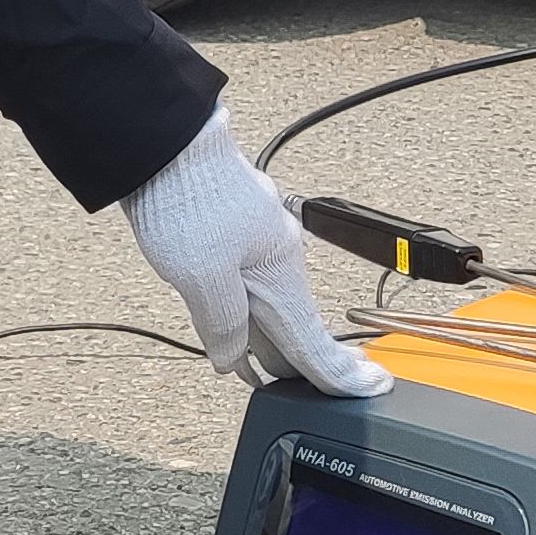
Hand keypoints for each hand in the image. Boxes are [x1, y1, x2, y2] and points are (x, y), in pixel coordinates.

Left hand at [121, 109, 388, 397]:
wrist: (164, 143)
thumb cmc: (185, 200)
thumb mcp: (202, 280)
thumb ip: (223, 326)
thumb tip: (233, 359)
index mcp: (280, 273)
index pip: (313, 341)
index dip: (340, 376)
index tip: (371, 389)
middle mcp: (278, 254)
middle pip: (293, 323)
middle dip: (299, 361)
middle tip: (320, 391)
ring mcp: (257, 236)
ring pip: (269, 299)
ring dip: (268, 336)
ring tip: (266, 369)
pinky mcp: (233, 224)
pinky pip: (249, 277)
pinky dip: (247, 307)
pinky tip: (233, 316)